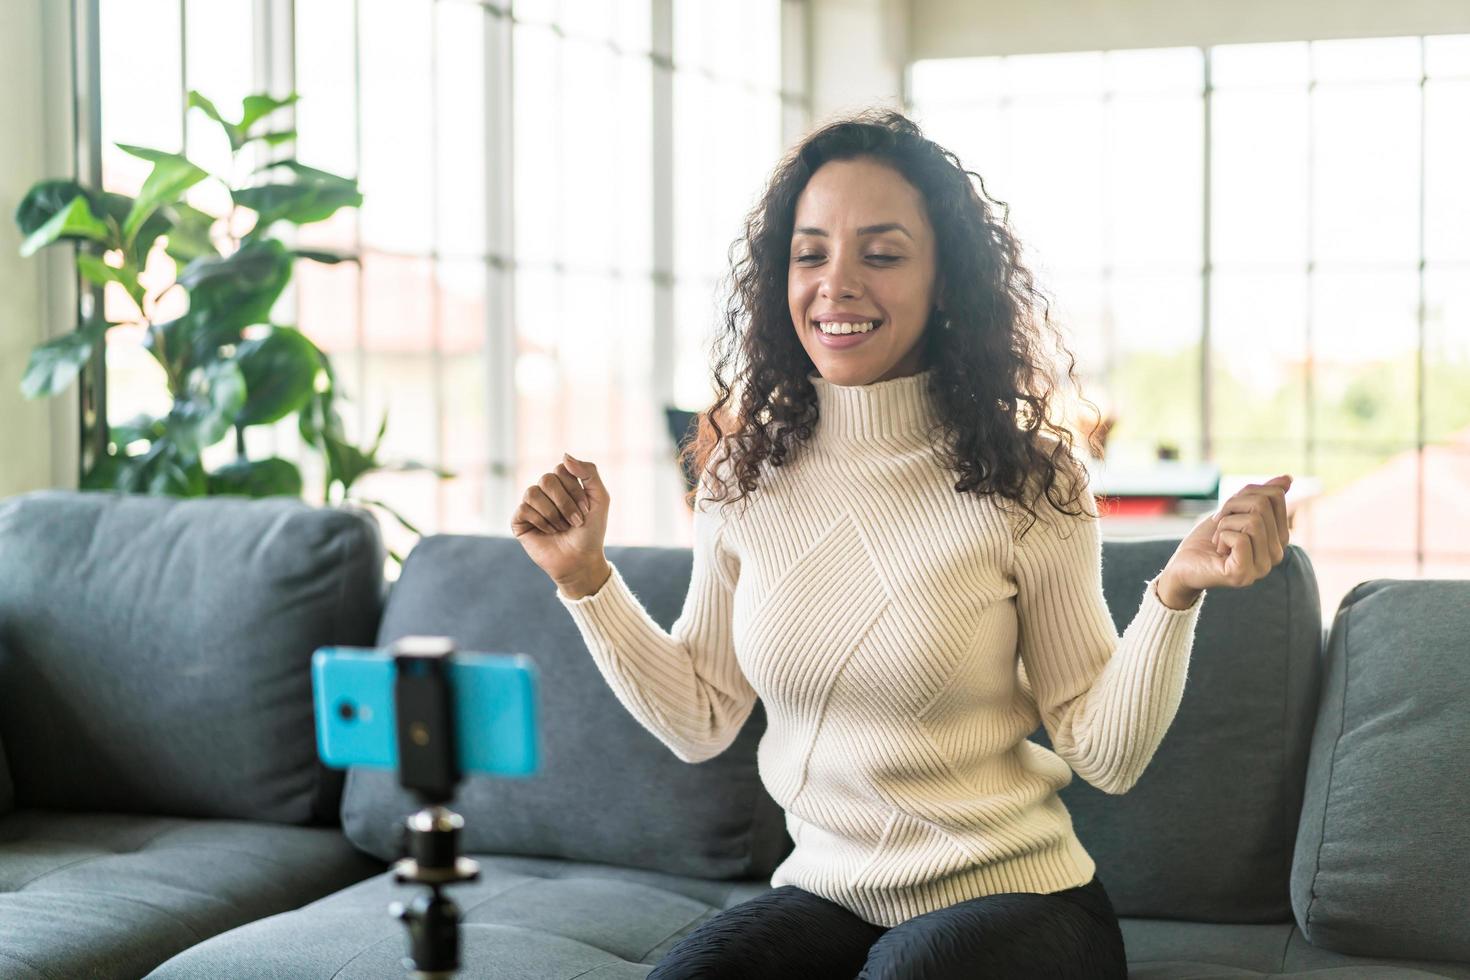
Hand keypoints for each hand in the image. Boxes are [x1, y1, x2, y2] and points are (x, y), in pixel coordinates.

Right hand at [510, 453, 609, 589]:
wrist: (581, 560)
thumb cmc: (591, 531)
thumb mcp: (600, 498)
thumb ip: (589, 472)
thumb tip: (564, 455)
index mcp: (563, 483)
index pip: (562, 468)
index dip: (575, 489)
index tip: (586, 509)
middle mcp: (545, 491)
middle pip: (547, 479)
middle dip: (565, 502)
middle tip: (576, 521)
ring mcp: (530, 505)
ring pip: (533, 493)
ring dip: (553, 514)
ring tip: (562, 528)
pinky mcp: (519, 520)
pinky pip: (523, 509)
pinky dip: (541, 522)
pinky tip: (549, 532)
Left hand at [1159, 474, 1292, 605]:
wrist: (1183, 565)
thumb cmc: (1208, 539)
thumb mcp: (1233, 511)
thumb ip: (1260, 497)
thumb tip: (1288, 478)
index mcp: (1278, 537)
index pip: (1275, 496)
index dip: (1244, 495)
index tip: (1228, 511)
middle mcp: (1276, 554)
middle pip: (1262, 506)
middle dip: (1231, 507)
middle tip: (1218, 525)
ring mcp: (1262, 567)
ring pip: (1253, 522)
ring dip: (1224, 524)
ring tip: (1218, 539)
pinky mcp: (1243, 575)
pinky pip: (1240, 539)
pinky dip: (1221, 537)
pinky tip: (1218, 550)